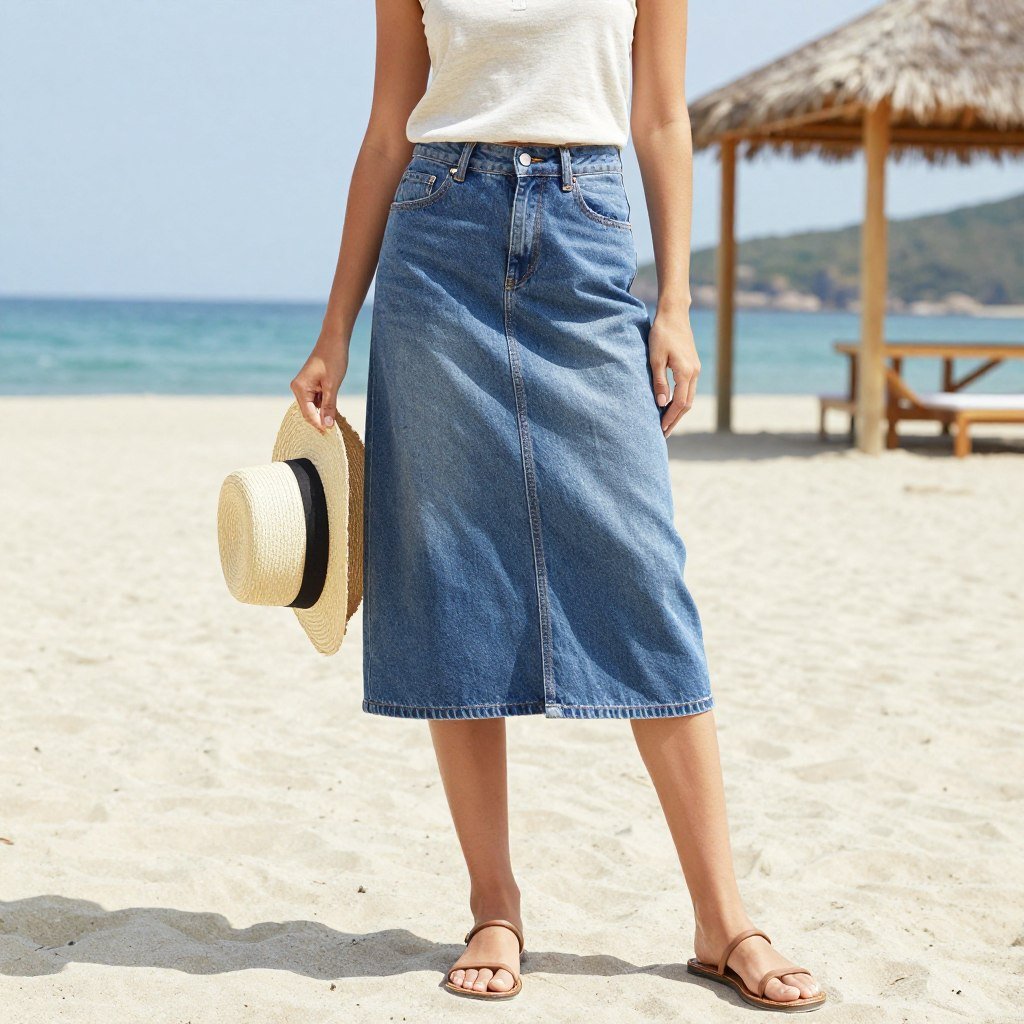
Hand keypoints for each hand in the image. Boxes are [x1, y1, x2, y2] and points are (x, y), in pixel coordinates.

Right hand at [290, 334, 349, 432]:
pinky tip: (334, 406)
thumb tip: (327, 425)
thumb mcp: (333, 385)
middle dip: (321, 420)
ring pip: (314, 407)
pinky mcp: (311, 384)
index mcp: (299, 388)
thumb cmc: (333, 359)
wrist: (334, 340)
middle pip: (309, 412)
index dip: (318, 425)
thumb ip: (329, 406)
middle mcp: (298, 388)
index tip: (330, 434)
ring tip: (337, 417)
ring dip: (325, 412)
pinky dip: (325, 405)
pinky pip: (317, 400)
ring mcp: (304, 386)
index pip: (308, 414)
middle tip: (334, 431)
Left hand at [648, 309, 699, 437]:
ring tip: (665, 424)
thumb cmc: (662, 334)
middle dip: (675, 420)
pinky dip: (680, 401)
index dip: (670, 418)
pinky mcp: (692, 366)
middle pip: (687, 405)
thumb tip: (661, 404)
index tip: (660, 429)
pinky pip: (688, 389)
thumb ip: (659, 382)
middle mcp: (694, 373)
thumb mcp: (655, 359)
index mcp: (686, 372)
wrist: (674, 314)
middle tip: (663, 434)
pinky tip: (669, 405)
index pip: (680, 403)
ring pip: (689, 398)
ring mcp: (695, 369)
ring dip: (678, 412)